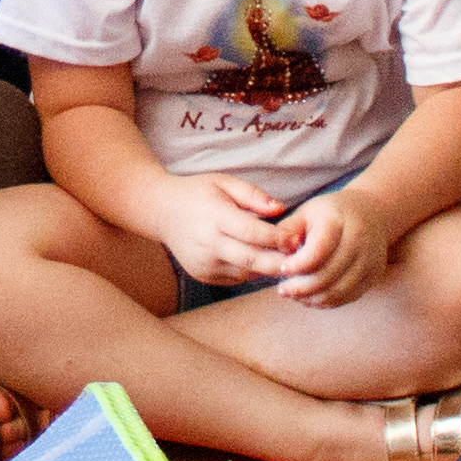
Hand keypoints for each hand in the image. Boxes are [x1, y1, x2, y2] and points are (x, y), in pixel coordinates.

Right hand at [150, 173, 296, 293]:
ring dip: (266, 268)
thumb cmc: (197, 193)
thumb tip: (280, 209)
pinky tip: (256, 259)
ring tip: (283, 257)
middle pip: (252, 260)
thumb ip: (253, 195)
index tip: (296, 238)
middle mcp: (208, 244)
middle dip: (279, 262)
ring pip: (246, 272)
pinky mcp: (202, 275)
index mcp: (215, 217)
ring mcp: (204, 263)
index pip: (253, 233)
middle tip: (299, 258)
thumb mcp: (224, 183)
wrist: (161, 211)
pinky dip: (249, 271)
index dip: (278, 238)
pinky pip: (235, 277)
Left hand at [264, 187, 388, 308]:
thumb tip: (272, 252)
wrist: (372, 213)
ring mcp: (369, 260)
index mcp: (339, 221)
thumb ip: (288, 230)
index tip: (281, 269)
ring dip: (311, 298)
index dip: (297, 265)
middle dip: (300, 287)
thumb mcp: (306, 212)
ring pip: (337, 291)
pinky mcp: (373, 276)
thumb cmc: (330, 213)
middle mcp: (359, 241)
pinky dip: (325, 302)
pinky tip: (310, 297)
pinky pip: (347, 297)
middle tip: (282, 289)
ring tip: (293, 294)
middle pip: (327, 275)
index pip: (318, 251)